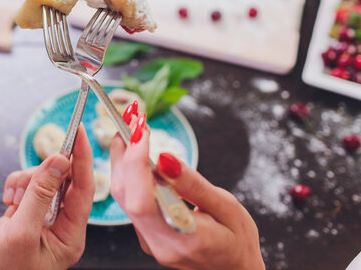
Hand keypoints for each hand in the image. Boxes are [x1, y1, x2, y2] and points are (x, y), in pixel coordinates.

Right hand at [0, 124, 94, 269]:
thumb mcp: (21, 233)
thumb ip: (41, 194)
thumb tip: (60, 160)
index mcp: (70, 235)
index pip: (84, 187)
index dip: (83, 157)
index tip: (80, 132)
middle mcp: (61, 225)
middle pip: (64, 179)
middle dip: (45, 172)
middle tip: (32, 175)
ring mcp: (43, 218)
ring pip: (43, 180)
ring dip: (27, 180)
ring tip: (13, 199)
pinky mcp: (26, 214)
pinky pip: (27, 186)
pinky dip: (16, 186)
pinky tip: (8, 201)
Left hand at [109, 109, 264, 269]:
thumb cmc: (237, 241)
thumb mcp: (226, 207)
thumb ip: (193, 184)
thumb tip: (165, 158)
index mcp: (180, 239)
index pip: (142, 201)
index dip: (135, 162)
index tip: (140, 130)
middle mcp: (156, 242)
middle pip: (125, 194)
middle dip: (124, 151)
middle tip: (133, 117)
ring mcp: (148, 240)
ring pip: (123, 194)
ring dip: (124, 157)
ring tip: (134, 126)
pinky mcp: (146, 232)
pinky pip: (130, 198)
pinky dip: (131, 170)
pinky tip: (139, 151)